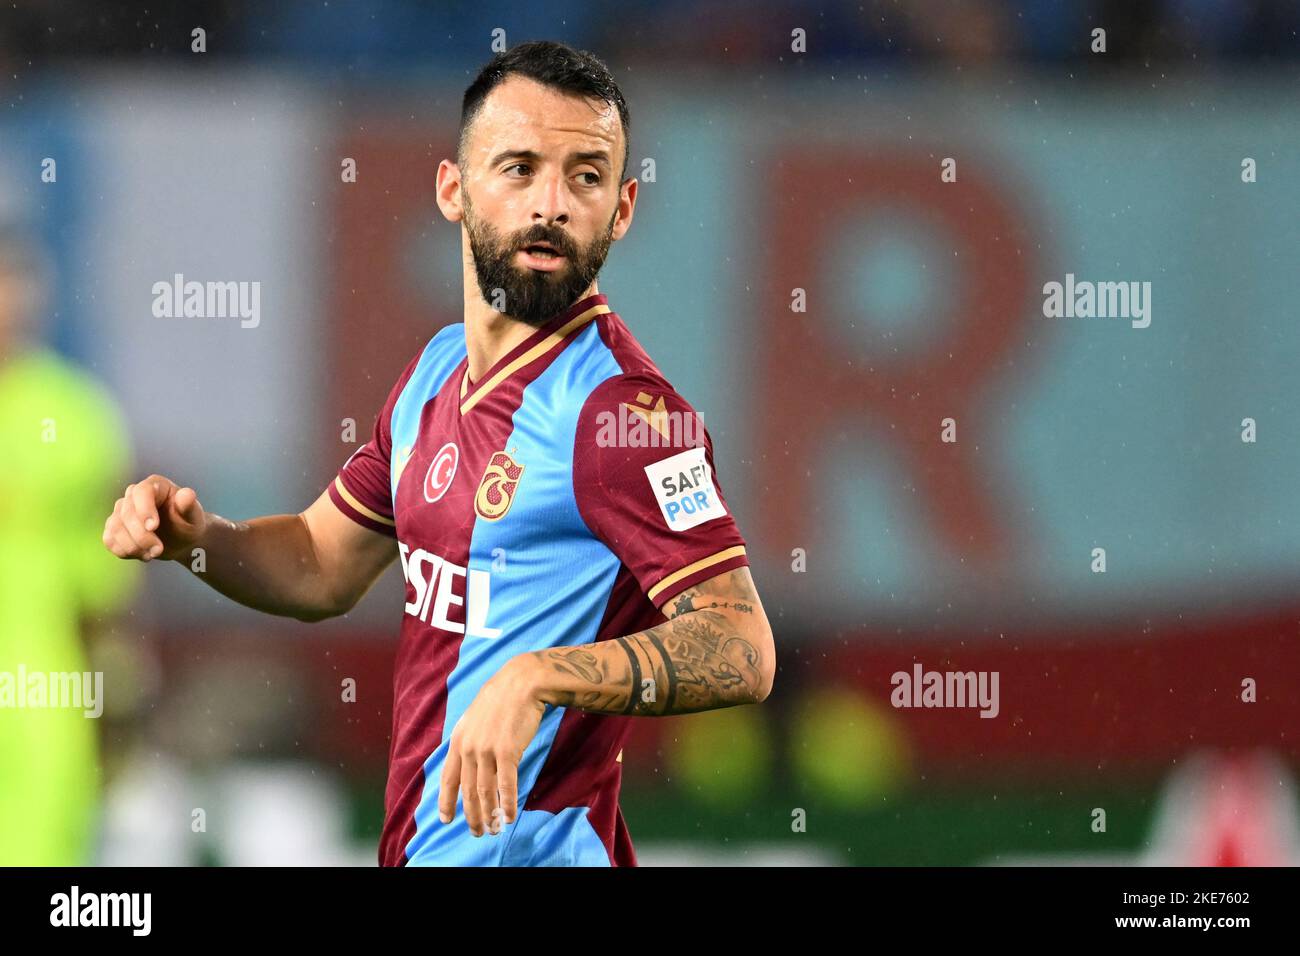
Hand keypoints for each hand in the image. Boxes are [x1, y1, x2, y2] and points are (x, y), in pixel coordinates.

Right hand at [103, 474, 207, 562]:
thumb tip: (187, 494)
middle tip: (158, 550)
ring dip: (133, 546)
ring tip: (153, 554)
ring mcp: (121, 511)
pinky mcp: (114, 527)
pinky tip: (141, 554)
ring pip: (116, 528)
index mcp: (155, 486)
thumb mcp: (194, 516)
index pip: (141, 492)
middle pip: (127, 514)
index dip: (144, 510)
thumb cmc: (188, 523)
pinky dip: (124, 551)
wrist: (181, 539)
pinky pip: (109, 540)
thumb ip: (189, 505)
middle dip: (142, 536)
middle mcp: (134, 494)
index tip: (153, 527)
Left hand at [437, 654, 545, 836]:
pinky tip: (509, 816)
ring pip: (484, 792)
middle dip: (471, 815)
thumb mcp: (474, 718)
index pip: (448, 778)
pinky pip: (506, 785)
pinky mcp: (507, 751)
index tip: (446, 819)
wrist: (521, 683)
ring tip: (493, 829)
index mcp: (458, 740)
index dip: (447, 801)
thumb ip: (469, 740)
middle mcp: (468, 747)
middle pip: (467, 790)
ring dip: (489, 814)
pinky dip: (507, 803)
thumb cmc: (502, 699)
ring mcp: (487, 750)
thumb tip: (469, 760)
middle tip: (477, 831)